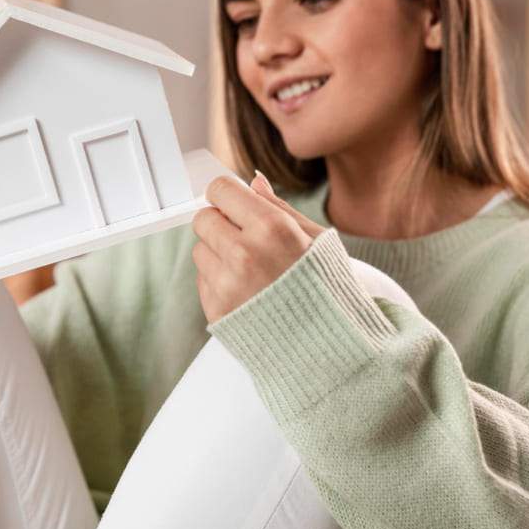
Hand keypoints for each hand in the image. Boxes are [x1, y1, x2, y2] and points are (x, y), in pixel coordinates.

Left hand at [192, 171, 325, 323]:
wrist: (328, 345)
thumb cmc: (328, 288)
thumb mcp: (316, 240)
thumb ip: (280, 208)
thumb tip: (254, 182)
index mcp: (271, 228)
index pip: (220, 190)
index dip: (227, 194)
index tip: (233, 202)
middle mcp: (244, 254)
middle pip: (203, 218)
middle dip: (220, 222)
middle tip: (244, 237)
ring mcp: (227, 284)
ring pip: (200, 249)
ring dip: (218, 253)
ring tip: (251, 269)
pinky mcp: (217, 310)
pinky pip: (203, 280)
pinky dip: (219, 281)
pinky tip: (248, 290)